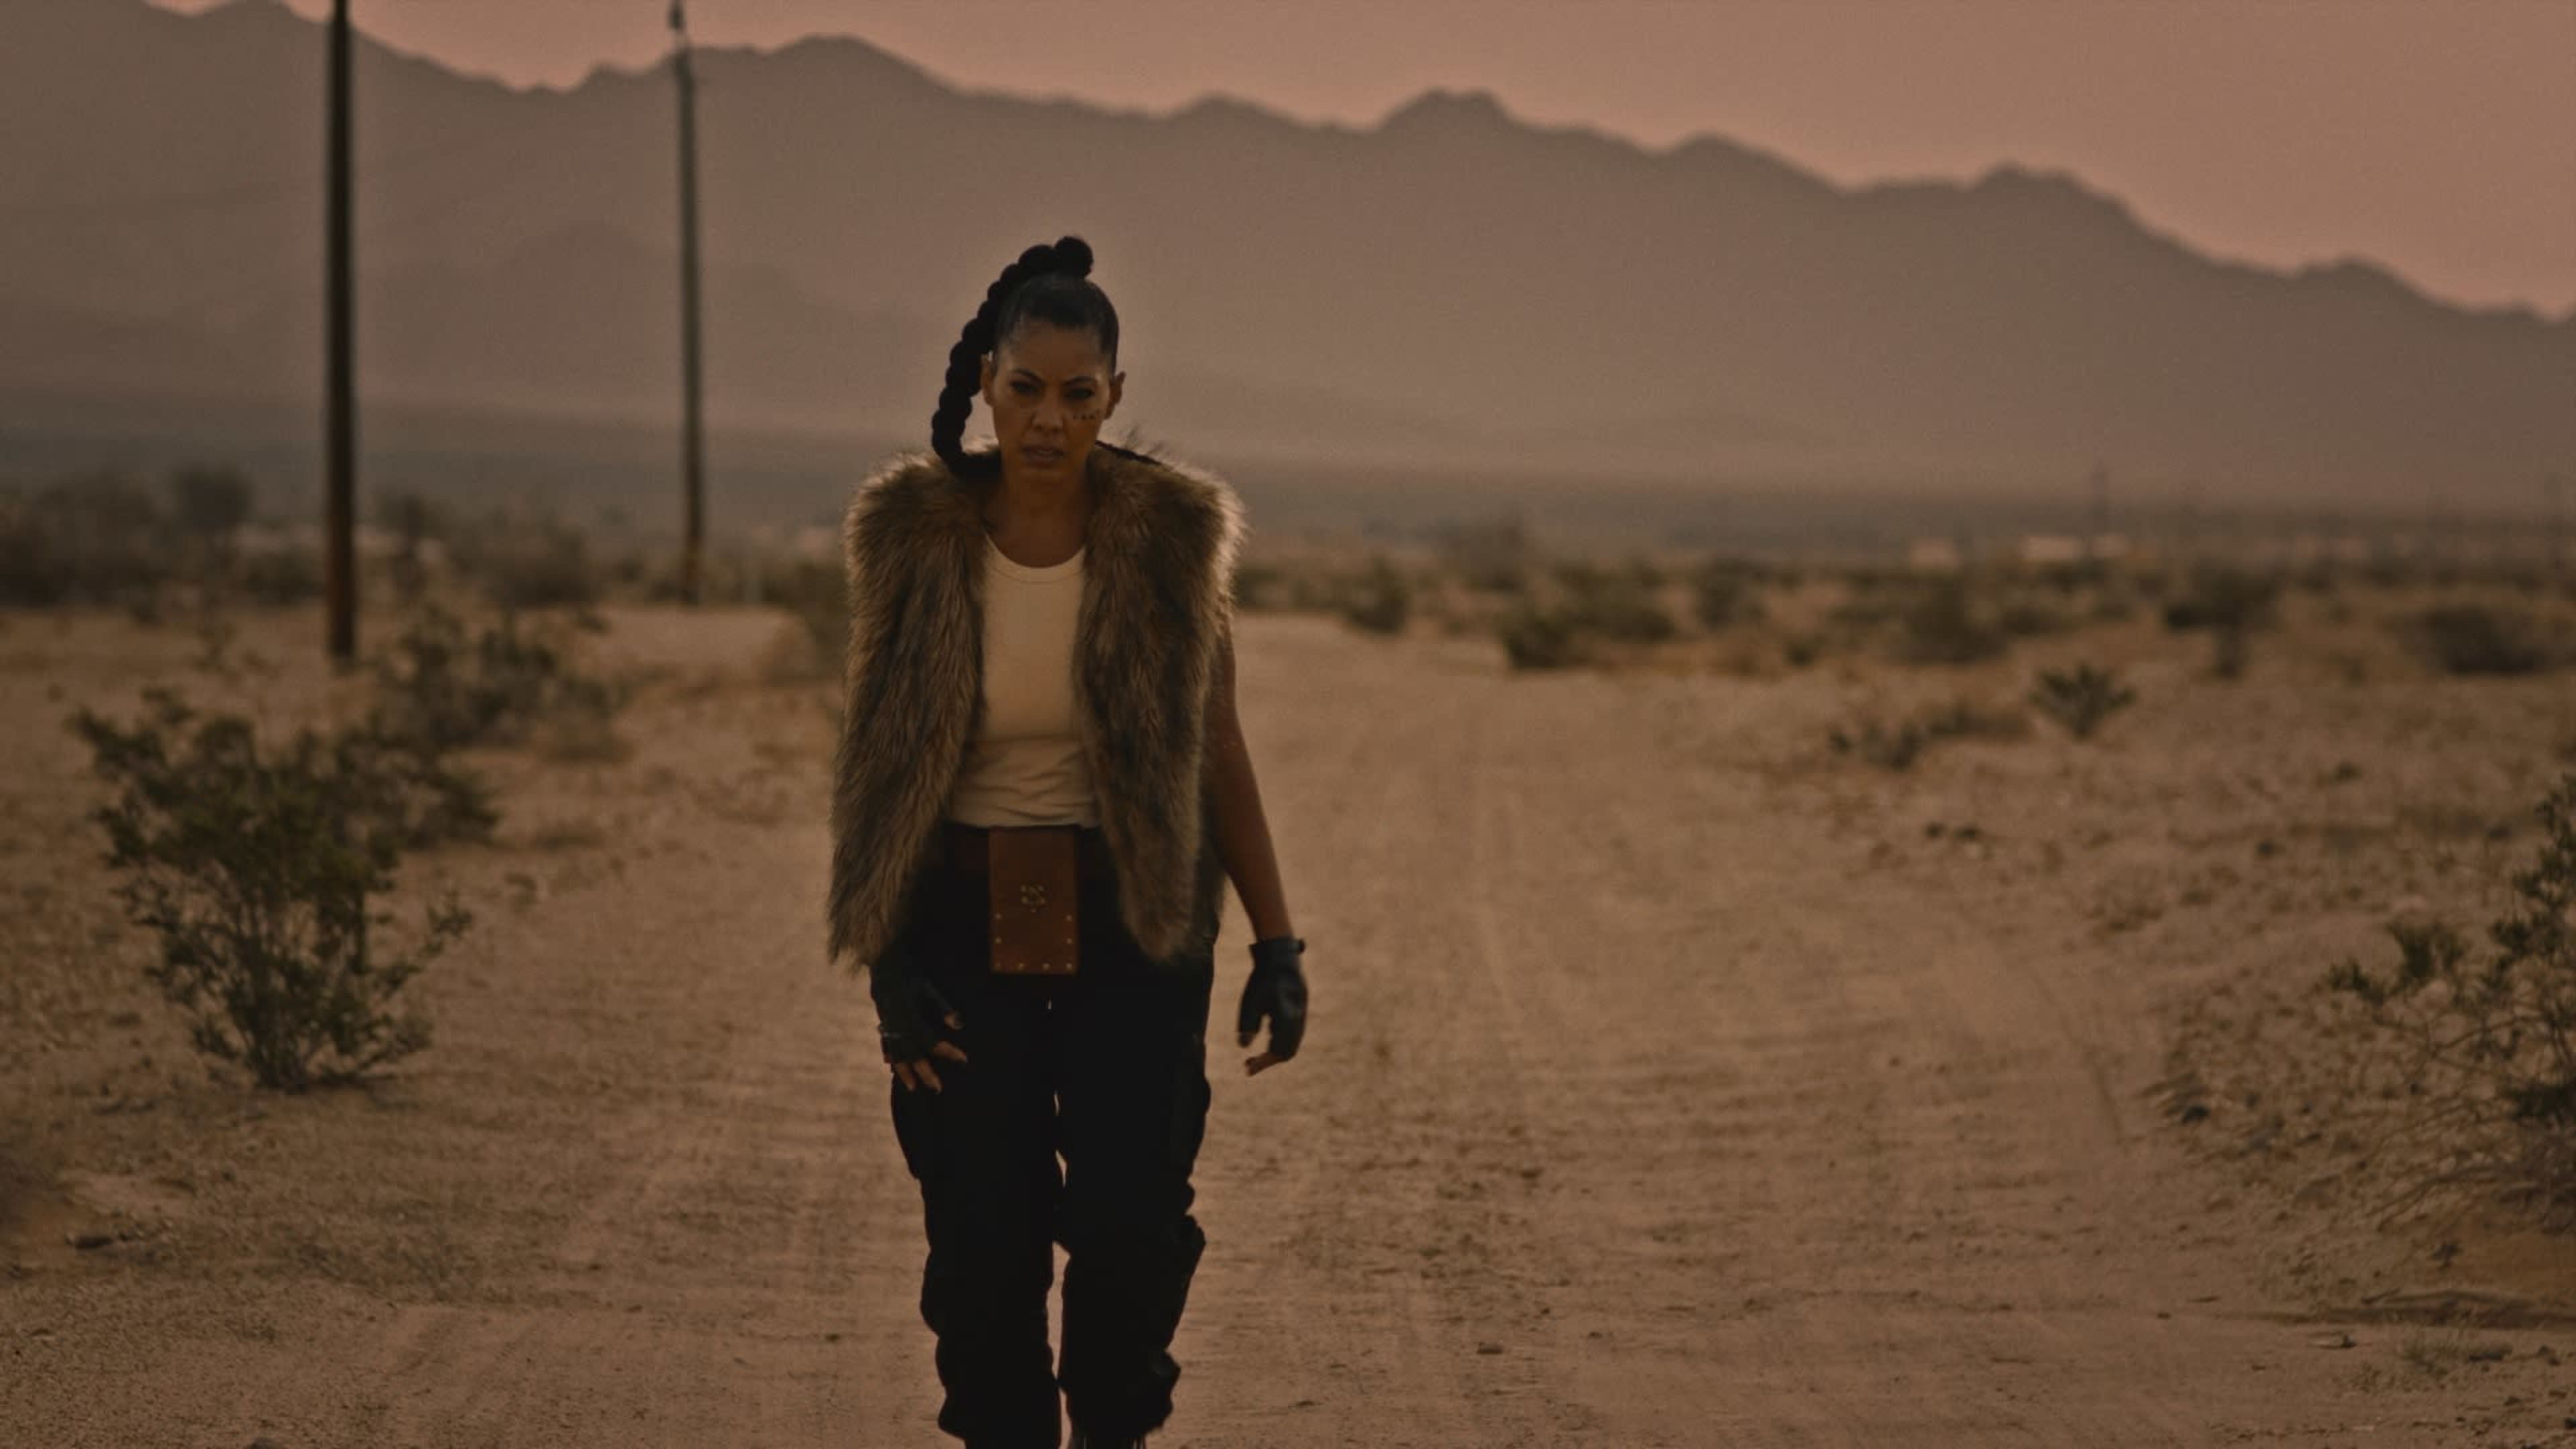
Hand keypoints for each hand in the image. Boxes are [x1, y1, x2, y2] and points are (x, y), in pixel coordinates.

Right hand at [868, 939, 968, 1091]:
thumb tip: (959, 1025)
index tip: (963, 1059)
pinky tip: (891, 1066)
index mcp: (909, 1015)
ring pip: (896, 1053)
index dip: (947, 1050)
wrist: (884, 966)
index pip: (930, 1039)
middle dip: (925, 1071)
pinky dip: (890, 1055)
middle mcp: (896, 1024)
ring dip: (905, 1072)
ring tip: (914, 1088)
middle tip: (938, 1088)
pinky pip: (886, 1043)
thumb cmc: (910, 977)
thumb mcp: (928, 988)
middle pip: (912, 1053)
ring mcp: (887, 1026)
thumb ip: (943, 1008)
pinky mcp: (883, 1023)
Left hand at [1236, 935, 1307, 1075]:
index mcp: (1287, 1018)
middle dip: (1268, 1060)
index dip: (1263, 1063)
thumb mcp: (1251, 1000)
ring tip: (1254, 1055)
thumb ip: (1248, 1023)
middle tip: (1248, 1063)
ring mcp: (1300, 1016)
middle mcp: (1297, 1020)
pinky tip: (1266, 1035)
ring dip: (1274, 1052)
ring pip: (1291, 1044)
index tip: (1247, 1068)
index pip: (1278, 1051)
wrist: (1281, 958)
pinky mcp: (1298, 1012)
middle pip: (1287, 1051)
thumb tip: (1243, 1046)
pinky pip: (1292, 1035)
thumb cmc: (1263, 978)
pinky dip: (1278, 1041)